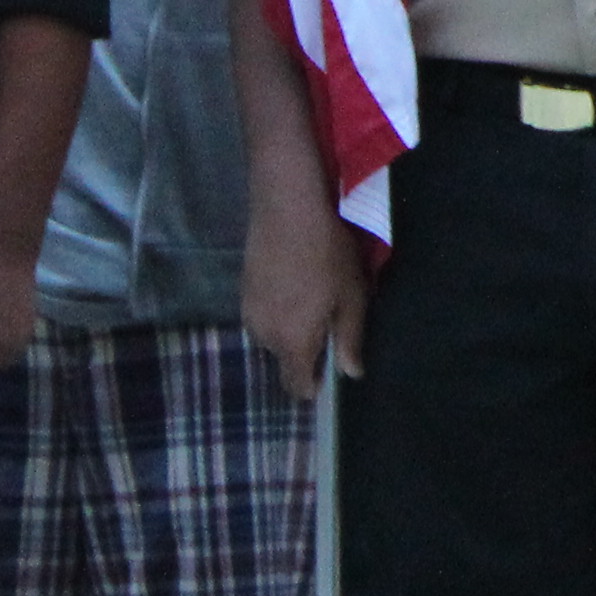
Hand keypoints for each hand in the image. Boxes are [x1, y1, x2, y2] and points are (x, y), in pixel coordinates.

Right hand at [240, 198, 373, 401]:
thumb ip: (350, 339)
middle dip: (306, 350)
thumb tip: (351, 374)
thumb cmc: (327, 254)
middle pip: (285, 360)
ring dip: (291, 328)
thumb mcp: (352, 296)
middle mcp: (264, 336)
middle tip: (329, 320)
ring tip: (314, 296)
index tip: (330, 371)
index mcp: (292, 344)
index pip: (297, 386)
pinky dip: (279, 308)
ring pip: (273, 336)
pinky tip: (295, 282)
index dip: (314, 385)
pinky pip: (264, 315)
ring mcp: (248, 313)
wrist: (286, 209)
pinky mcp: (243, 292)